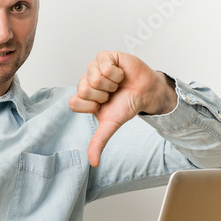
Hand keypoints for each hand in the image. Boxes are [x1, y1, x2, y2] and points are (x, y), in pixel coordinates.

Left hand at [69, 51, 176, 166]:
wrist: (146, 92)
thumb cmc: (127, 105)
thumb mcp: (111, 125)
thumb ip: (99, 141)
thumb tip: (93, 163)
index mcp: (83, 97)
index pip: (74, 102)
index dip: (91, 105)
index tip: (103, 105)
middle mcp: (86, 82)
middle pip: (83, 89)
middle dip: (103, 94)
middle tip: (112, 94)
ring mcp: (94, 67)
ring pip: (93, 76)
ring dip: (110, 84)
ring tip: (117, 84)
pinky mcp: (104, 57)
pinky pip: (103, 64)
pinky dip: (115, 72)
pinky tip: (120, 74)